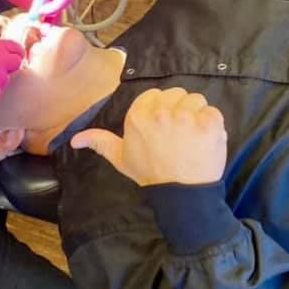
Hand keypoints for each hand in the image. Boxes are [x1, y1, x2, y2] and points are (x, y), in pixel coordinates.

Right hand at [71, 88, 227, 186]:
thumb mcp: (121, 158)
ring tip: (193, 137)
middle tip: (179, 134)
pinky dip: (212, 125)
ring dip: (197, 116)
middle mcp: (161, 111)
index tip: (163, 127)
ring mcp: (187, 116)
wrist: (181, 193)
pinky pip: (213, 112)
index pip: (155, 95)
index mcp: (138, 115)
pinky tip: (205, 140)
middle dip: (180, 110)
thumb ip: (100, 142)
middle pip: (177, 94)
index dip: (161, 110)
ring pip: (196, 100)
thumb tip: (75, 139)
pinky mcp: (209, 123)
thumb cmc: (150, 174)